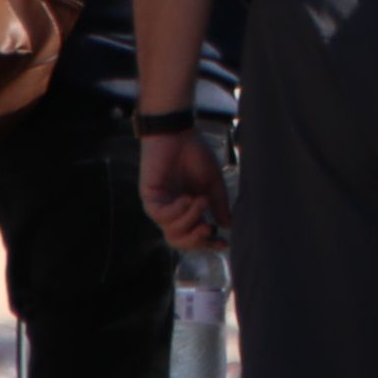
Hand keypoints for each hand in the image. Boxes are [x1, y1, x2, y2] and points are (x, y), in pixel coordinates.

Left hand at [140, 131, 228, 248]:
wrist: (178, 133)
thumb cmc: (195, 154)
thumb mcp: (212, 183)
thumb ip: (219, 205)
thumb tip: (227, 226)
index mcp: (188, 209)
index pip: (195, 235)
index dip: (208, 244)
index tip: (223, 243)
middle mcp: (173, 211)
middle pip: (179, 241)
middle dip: (195, 240)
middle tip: (208, 228)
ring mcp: (161, 206)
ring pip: (171, 231)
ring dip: (190, 218)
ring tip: (200, 200)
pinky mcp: (150, 198)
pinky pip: (162, 217)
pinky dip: (177, 211)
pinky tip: (187, 198)